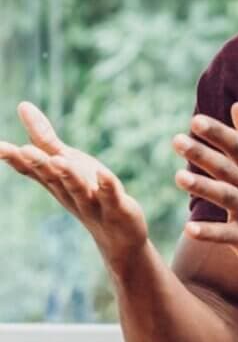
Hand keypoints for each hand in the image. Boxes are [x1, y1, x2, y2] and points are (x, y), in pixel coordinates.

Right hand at [0, 102, 147, 269]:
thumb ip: (44, 138)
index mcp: (54, 182)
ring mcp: (92, 202)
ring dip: (68, 175)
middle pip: (51, 178)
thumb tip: (22, 105)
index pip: (31, 170)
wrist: (118, 236)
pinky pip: (111, 196)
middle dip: (38, 164)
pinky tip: (104, 173)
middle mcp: (68, 193)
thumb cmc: (87, 193)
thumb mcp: (66, 162)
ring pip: (77, 188)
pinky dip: (107, 185)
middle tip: (23, 150)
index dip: (14, 159)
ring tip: (59, 161)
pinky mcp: (116, 208)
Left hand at [174, 102, 237, 277]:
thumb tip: (237, 105)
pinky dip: (210, 233)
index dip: (218, 133)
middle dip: (203, 154)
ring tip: (179, 177)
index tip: (196, 121)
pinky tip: (189, 229)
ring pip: (226, 197)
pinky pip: (228, 235)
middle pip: (227, 168)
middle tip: (177, 141)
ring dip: (203, 187)